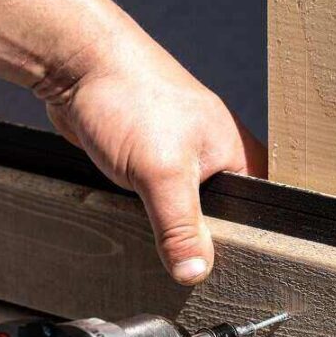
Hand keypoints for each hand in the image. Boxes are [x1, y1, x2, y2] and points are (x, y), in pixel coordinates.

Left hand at [39, 28, 266, 285]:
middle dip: (199, 238)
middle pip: (218, 217)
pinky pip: (153, 199)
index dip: (244, 244)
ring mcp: (178, 155)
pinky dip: (144, 210)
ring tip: (160, 243)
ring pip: (181, 209)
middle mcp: (213, 153)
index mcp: (237, 153)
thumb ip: (181, 228)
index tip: (227, 272)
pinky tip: (135, 219)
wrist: (77, 63)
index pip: (257, 213)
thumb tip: (196, 273)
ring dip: (167, 224)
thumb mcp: (162, 174)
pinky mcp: (146, 158)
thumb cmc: (130, 98)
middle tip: (185, 263)